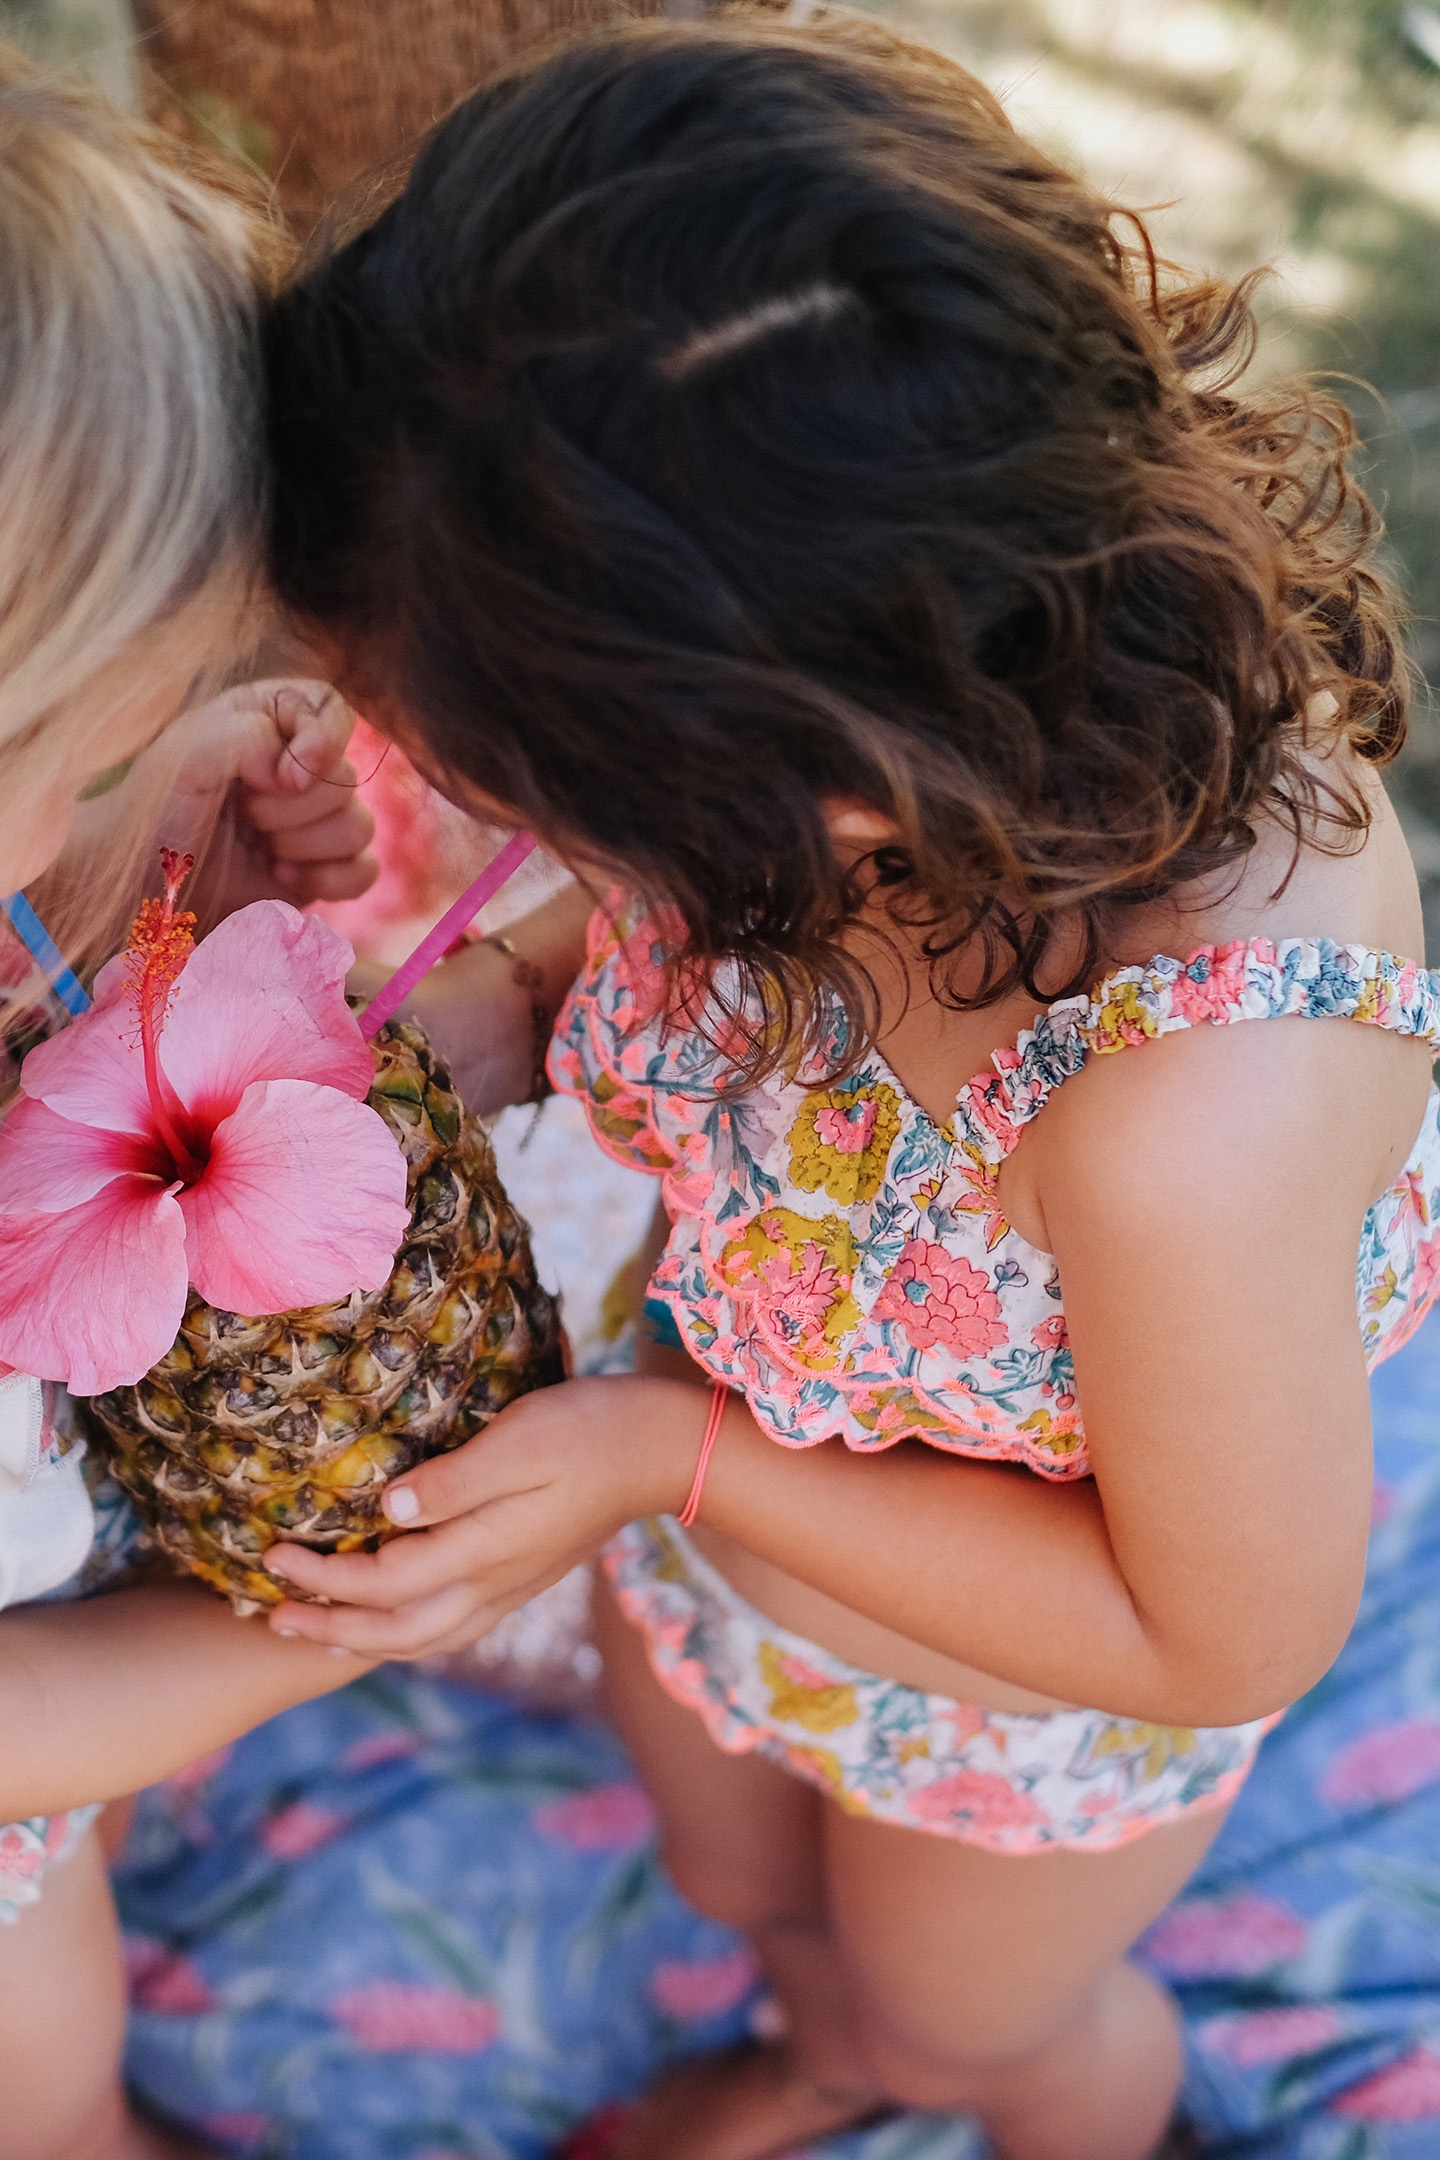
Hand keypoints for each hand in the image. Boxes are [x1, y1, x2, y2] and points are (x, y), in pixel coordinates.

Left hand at [171, 678, 377, 917]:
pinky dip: (328, 880)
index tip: (282, 777)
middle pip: (346, 777)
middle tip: (242, 818)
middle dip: (291, 808)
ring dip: (304, 846)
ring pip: (359, 827)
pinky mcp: (324, 869)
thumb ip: (246, 738)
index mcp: (268, 719)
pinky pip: (364, 872)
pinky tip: (282, 878)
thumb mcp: (186, 756)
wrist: (145, 887)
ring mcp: (314, 820)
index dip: (321, 743)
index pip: (331, 708)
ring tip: (257, 849)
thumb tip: (297, 775)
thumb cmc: (156, 814)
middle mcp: (297, 765)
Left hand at [260, 1375, 699, 1657]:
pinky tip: (388, 1617)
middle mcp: (495, 1583)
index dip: (322, 1579)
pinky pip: (451, 1627)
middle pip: (395, 1631)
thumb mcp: (519, 1439)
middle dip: (328, 1627)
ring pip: (425, 1640)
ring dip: (362, 1640)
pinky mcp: (523, 1578)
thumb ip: (453, 1481)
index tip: (271, 1553)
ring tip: (313, 1627)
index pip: (385, 1583)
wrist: (661, 1449)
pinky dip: (405, 1634)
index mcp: (486, 1550)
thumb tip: (385, 1514)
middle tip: (269, 1613)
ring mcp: (512, 1587)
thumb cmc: (590, 1427)